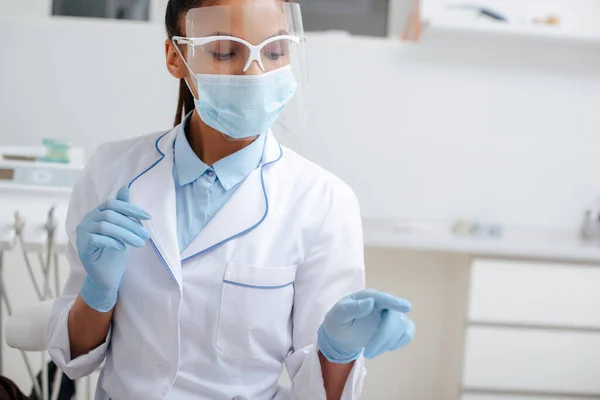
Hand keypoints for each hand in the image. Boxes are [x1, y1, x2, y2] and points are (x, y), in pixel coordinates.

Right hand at [76, 186, 150, 311]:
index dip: (131, 208)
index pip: (113, 204)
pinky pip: (97, 239)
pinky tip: (122, 248)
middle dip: (131, 224)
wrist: (107, 275)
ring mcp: (82, 233)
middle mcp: (87, 220)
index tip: (148, 217)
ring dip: (126, 234)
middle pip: (110, 215)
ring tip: (140, 243)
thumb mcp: (123, 228)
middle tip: (146, 235)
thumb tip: (125, 187)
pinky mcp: (81, 246)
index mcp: (97, 213)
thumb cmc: (115, 250)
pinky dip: (112, 242)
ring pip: (105, 227)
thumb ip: (123, 210)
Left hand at [318, 289, 414, 362]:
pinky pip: (407, 333)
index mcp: (367, 297)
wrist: (341, 336)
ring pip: (402, 327)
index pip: (383, 298)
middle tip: (368, 354)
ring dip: (388, 343)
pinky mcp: (396, 327)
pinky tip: (386, 348)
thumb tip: (370, 302)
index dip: (395, 302)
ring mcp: (390, 315)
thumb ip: (352, 308)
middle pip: (394, 317)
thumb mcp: (338, 315)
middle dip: (383, 337)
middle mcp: (382, 304)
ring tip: (370, 353)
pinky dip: (400, 342)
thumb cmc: (338, 322)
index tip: (407, 307)